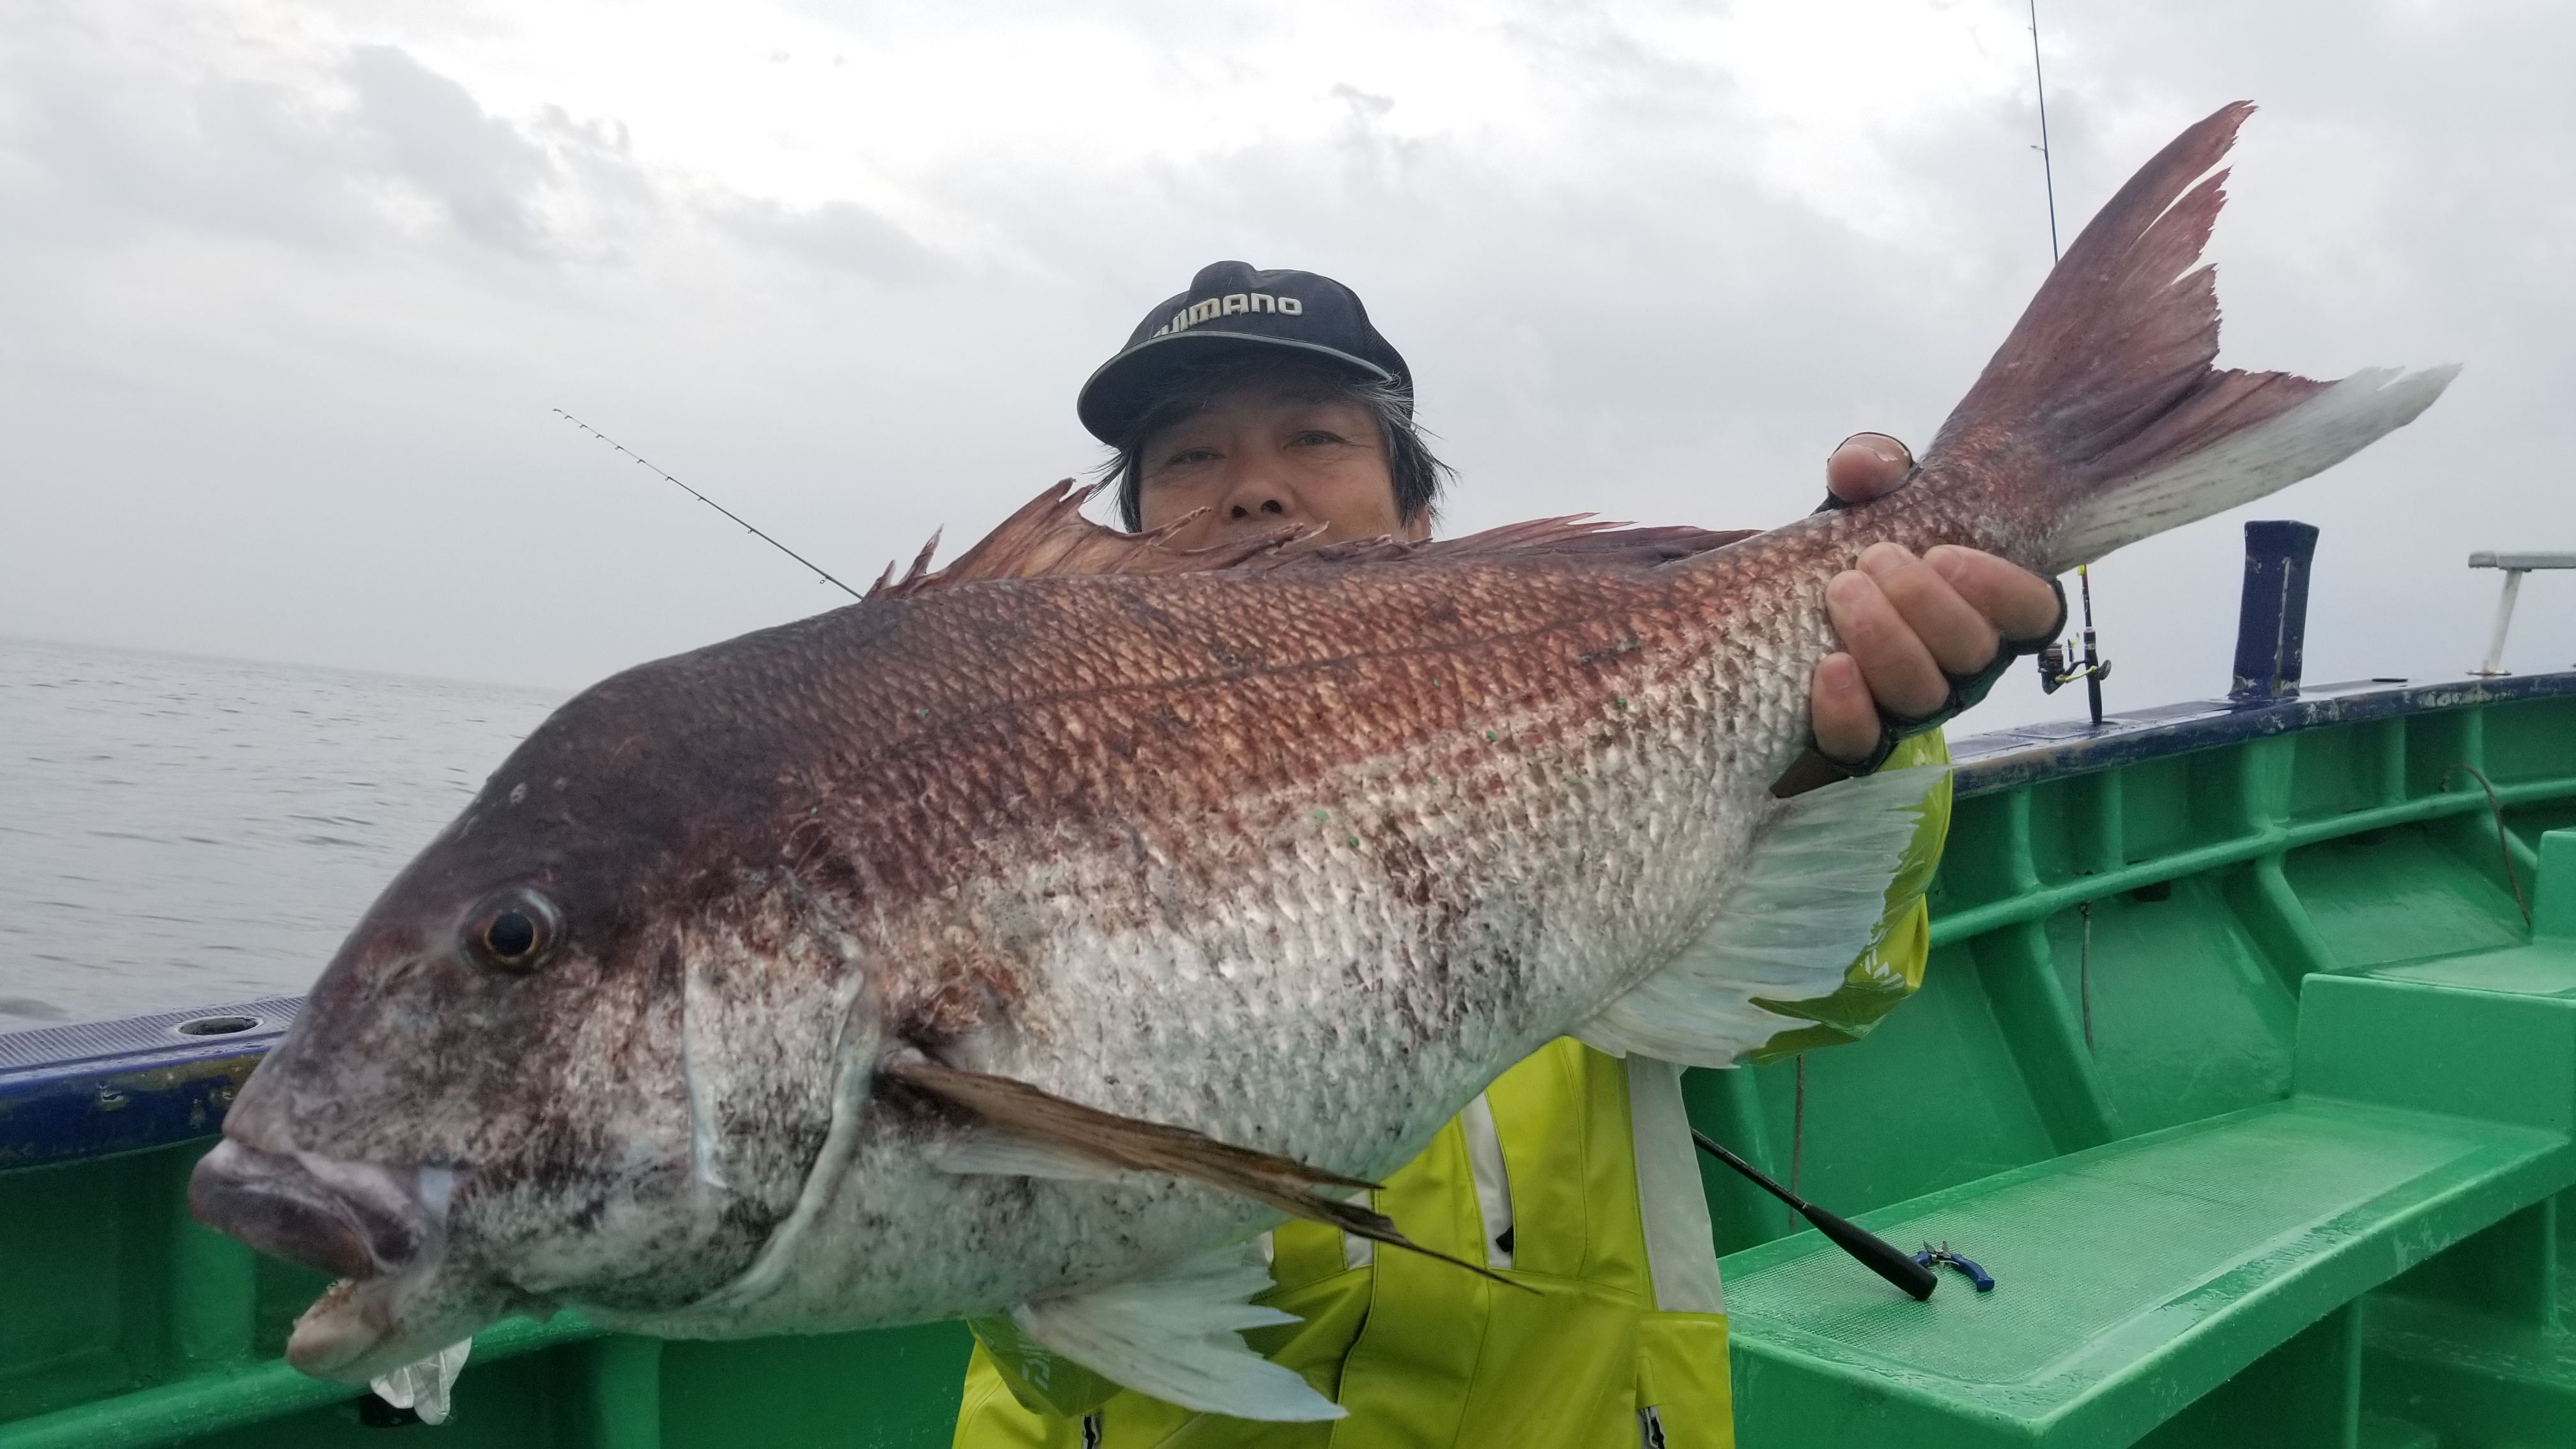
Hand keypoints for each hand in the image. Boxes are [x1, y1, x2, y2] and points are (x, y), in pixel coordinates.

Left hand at [1808, 434, 2062, 764]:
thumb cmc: (1849, 550)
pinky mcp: (1853, 740)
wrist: (1776, 614)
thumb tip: (1859, 470)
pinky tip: (1829, 668)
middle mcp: (1957, 667)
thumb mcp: (1863, 500)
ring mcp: (1907, 710)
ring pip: (1923, 697)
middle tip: (1874, 558)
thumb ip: (1872, 467)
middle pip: (1973, 655)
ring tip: (1842, 592)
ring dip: (1887, 641)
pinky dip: (1847, 709)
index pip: (2035, 614)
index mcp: (1981, 610)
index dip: (2004, 589)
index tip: (1946, 552)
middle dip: (1927, 603)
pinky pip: (1862, 746)